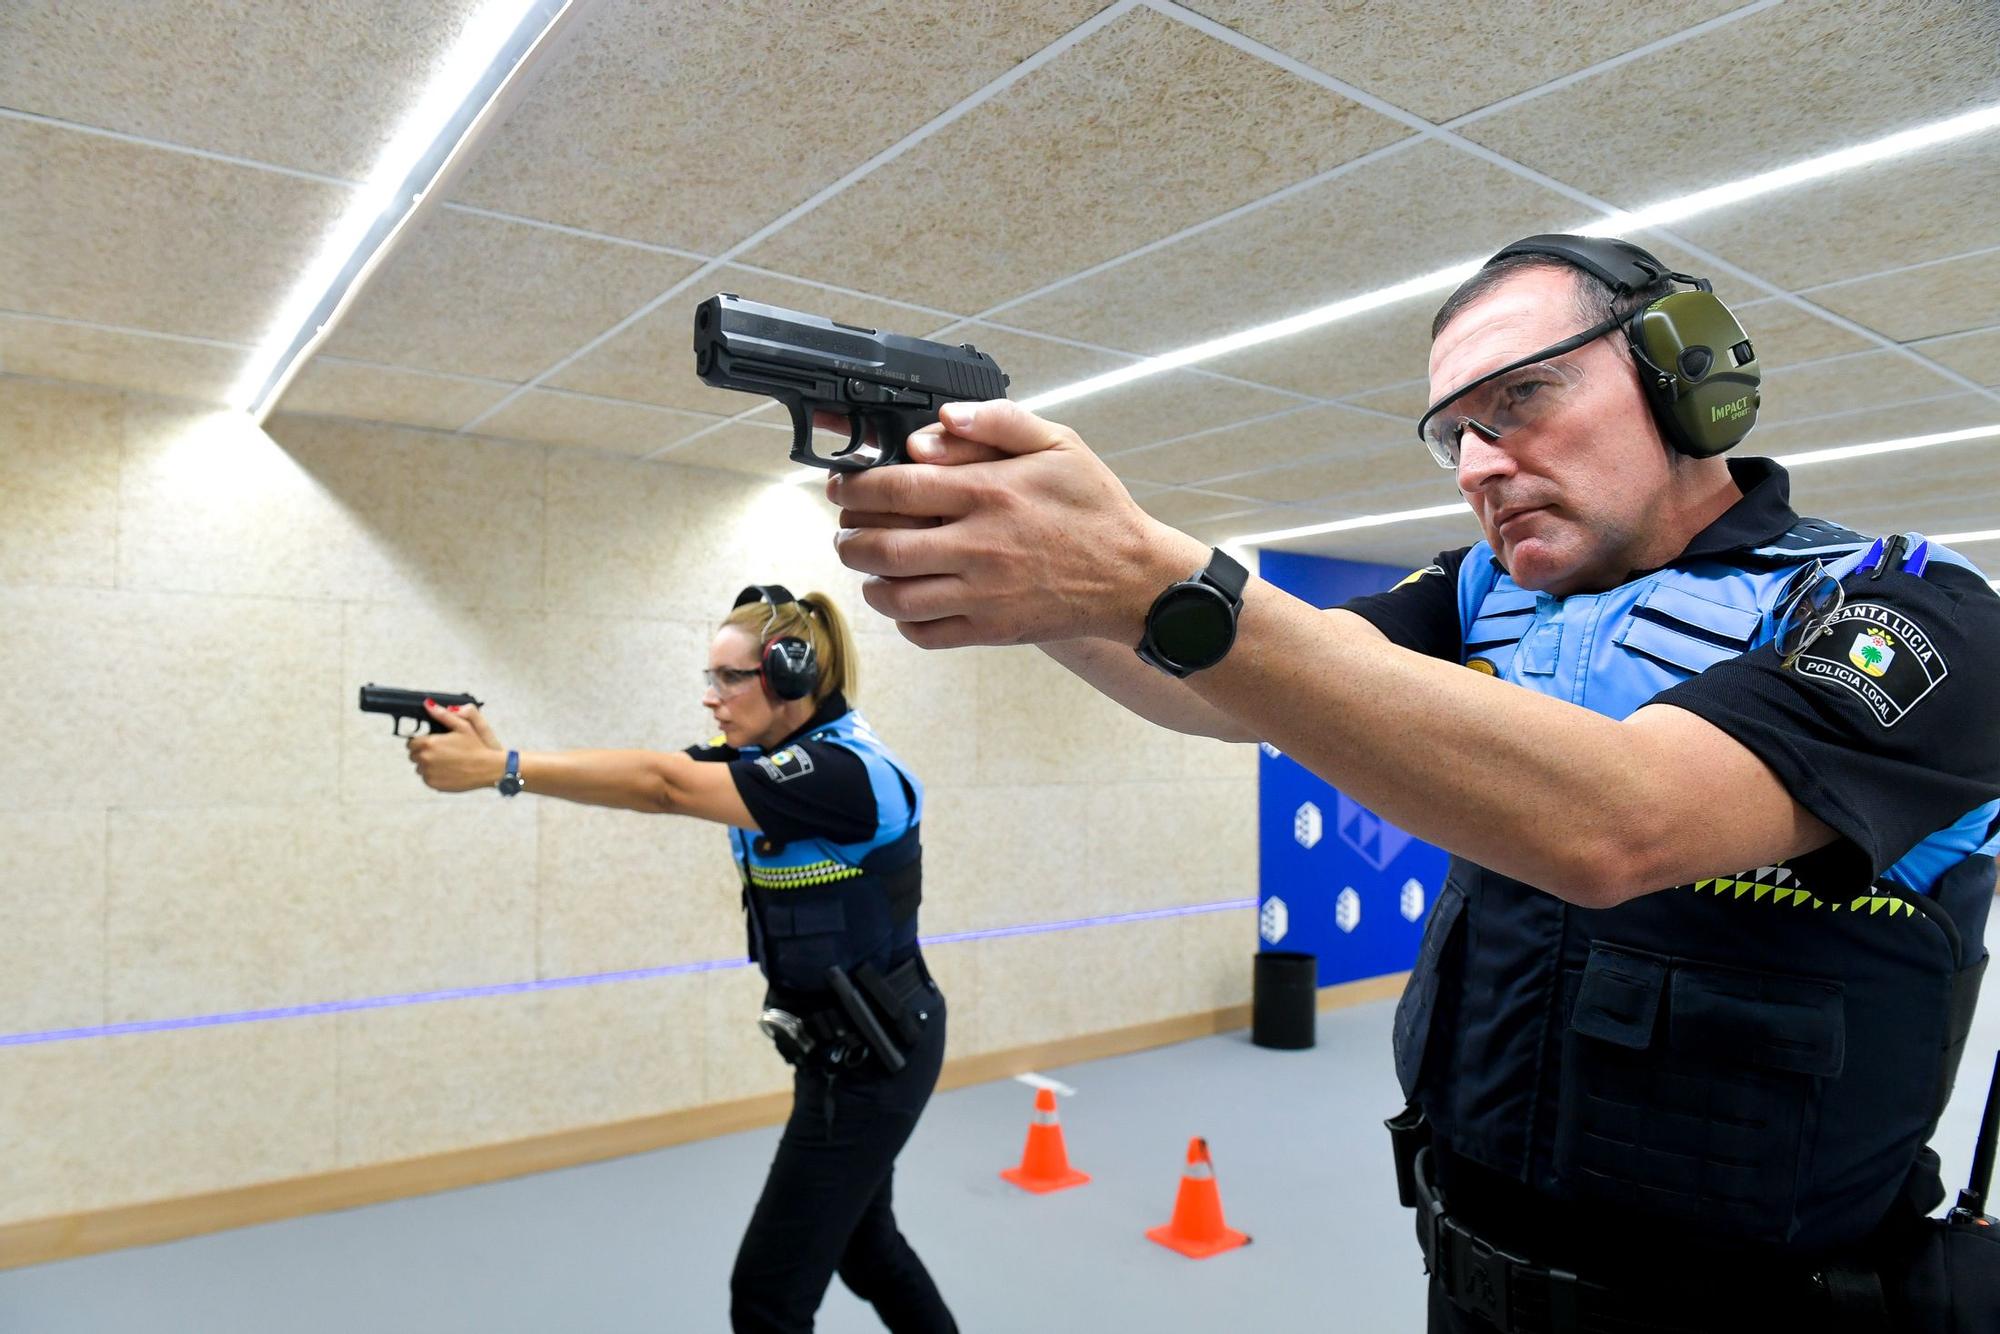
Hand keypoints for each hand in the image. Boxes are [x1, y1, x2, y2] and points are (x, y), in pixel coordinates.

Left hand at [407, 700, 505, 791]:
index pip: (411, 743)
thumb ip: (442, 715)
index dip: (421, 742)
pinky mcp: (434, 784)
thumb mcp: (463, 726)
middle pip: (414, 756)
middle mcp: (425, 759)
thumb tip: (428, 705)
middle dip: (424, 753)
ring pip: (420, 768)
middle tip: (441, 752)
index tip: (433, 743)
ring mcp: (429, 773)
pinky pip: (427, 779)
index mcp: (429, 743)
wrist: (488, 769)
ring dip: (428, 765)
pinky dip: (434, 775)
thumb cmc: (477, 747)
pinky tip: (448, 770)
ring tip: (446, 762)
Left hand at [828, 400, 1206, 647]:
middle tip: (846, 528)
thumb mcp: (1061, 444)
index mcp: (990, 493)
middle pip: (881, 546)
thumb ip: (1001, 422)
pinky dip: (901, 619)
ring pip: (895, 594)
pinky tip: (904, 601)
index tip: (844, 485)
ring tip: (868, 565)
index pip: (896, 488)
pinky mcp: (991, 630)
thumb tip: (943, 419)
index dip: (856, 487)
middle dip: (848, 536)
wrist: (1135, 578)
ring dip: (868, 579)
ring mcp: (983, 593)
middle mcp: (979, 545)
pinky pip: (925, 632)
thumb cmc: (1096, 509)